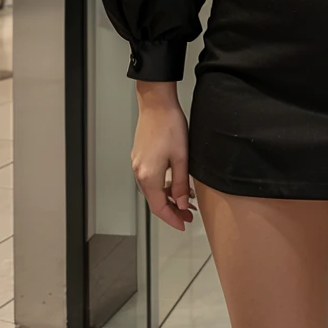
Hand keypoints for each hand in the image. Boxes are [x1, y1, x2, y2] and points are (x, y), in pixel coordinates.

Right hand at [132, 83, 195, 230]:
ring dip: (169, 197)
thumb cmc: (169, 125)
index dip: (173, 219)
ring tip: (187, 199)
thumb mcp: (181, 158)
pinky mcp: (140, 156)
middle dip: (173, 209)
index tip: (184, 224)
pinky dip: (163, 185)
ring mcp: (138, 164)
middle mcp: (139, 172)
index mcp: (148, 176)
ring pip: (153, 189)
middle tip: (189, 214)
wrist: (156, 103)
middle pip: (155, 200)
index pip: (159, 208)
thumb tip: (183, 204)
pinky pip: (151, 178)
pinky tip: (176, 182)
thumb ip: (181, 184)